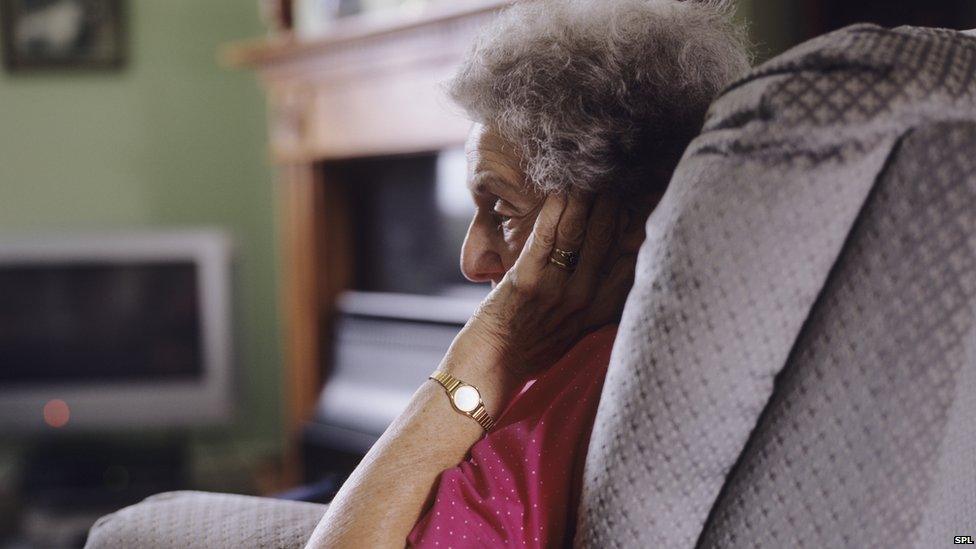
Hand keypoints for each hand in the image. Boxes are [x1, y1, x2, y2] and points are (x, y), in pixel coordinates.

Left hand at [457, 192, 636, 379]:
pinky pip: (545, 237)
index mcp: (597, 312)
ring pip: (578, 234)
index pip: (629, 264)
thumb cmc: (530, 347)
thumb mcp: (576, 332)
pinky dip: (555, 210)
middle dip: (613, 205)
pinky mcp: (526, 282)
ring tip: (592, 175)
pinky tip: (561, 189)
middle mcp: (582, 300)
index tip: (645, 204)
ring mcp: (555, 291)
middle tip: (618, 177)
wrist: (492, 367)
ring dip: (586, 200)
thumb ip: (596, 305)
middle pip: (606, 241)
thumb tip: (616, 273)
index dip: (638, 231)